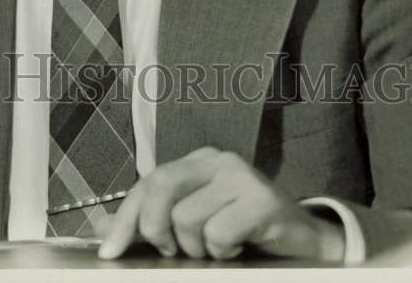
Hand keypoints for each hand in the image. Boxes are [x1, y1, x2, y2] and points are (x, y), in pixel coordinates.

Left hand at [96, 147, 344, 261]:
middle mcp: (217, 160)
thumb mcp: (197, 223)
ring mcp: (240, 176)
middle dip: (153, 227)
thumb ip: (156, 220)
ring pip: (187, 217)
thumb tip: (106, 227)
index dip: (125, 217)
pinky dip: (222, 250)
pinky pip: (219, 231)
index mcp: (198, 162)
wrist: (304, 242)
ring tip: (218, 249)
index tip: (109, 252)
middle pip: (162, 185)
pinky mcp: (261, 199)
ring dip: (197, 247)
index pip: (150, 181)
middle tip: (170, 251)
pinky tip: (238, 247)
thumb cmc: (246, 232)